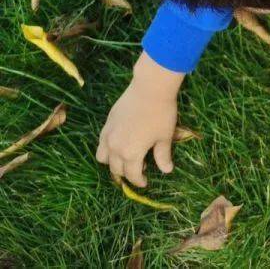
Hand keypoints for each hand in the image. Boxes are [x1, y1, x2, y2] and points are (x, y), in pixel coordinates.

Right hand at [96, 51, 183, 187]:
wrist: (150, 88)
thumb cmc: (161, 113)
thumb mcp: (165, 136)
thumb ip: (163, 156)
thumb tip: (166, 170)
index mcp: (130, 154)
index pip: (132, 175)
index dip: (139, 181)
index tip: (145, 182)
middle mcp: (115, 147)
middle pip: (116, 169)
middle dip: (127, 173)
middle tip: (140, 168)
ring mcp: (108, 135)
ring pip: (103, 157)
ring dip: (113, 162)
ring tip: (126, 157)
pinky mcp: (107, 123)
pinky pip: (101, 142)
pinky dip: (108, 148)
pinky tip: (120, 142)